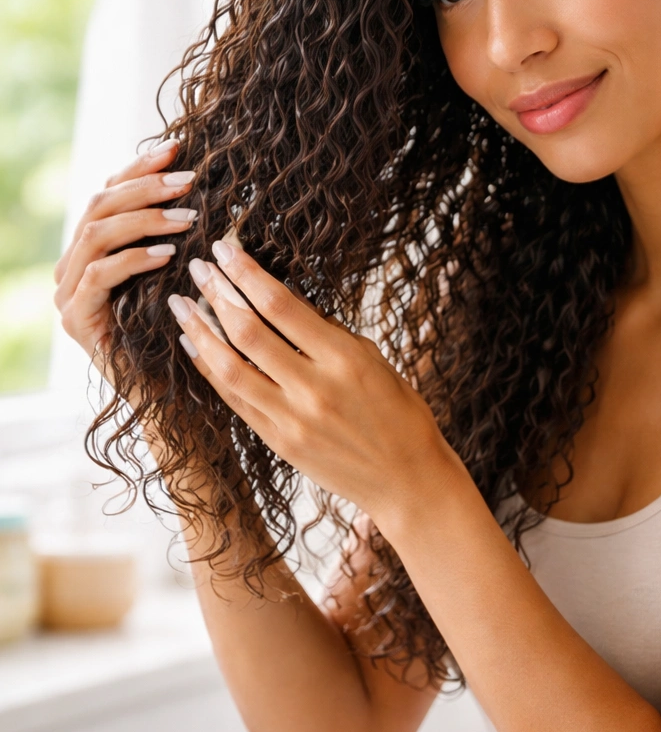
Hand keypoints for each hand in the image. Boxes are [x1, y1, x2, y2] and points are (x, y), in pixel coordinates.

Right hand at [55, 138, 196, 367]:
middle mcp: (72, 269)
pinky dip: (133, 260)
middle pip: (98, 207)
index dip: (139, 168)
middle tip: (188, 181)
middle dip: (145, 188)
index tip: (177, 148)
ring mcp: (67, 296)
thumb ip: (174, 236)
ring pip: (95, 236)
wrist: (169, 398)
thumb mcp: (178, 275)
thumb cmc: (181, 335)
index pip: (107, 194)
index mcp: (91, 252)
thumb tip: (200, 188)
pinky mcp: (75, 321)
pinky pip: (98, 277)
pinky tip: (167, 255)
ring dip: (144, 219)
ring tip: (187, 218)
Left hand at [167, 240, 463, 533]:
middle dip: (217, 293)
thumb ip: (328, 334)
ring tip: (181, 305)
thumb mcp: (375, 362)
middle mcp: (314, 389)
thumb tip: (282, 302)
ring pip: (229, 368)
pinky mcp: (278, 442)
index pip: (281, 306)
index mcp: (344, 360)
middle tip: (197, 267)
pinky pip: (233, 399)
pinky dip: (209, 370)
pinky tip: (195, 346)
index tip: (225, 248)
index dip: (247, 273)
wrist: (407, 483)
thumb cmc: (400, 415)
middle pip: (248, 332)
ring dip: (200, 332)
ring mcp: (291, 420)